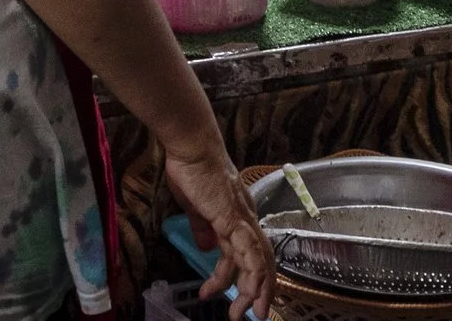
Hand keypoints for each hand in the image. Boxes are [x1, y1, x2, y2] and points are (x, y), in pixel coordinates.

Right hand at [165, 139, 273, 320]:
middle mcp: (245, 221)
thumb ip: (203, 227)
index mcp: (236, 218)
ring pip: (259, 261)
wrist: (192, 147)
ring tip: (242, 312)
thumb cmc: (191, 170)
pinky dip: (253, 272)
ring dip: (254, 290)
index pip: (245, 255)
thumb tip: (206, 248)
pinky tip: (249, 289)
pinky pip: (250, 250)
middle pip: (260, 262)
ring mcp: (242, 220)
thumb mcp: (195, 207)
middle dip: (254, 292)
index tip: (224, 296)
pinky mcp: (234, 219)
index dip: (239, 278)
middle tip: (243, 315)